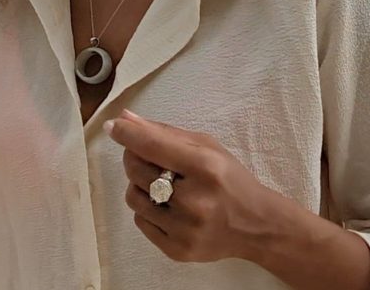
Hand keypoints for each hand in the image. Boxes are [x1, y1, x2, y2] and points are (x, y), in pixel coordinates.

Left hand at [104, 109, 277, 263]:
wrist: (255, 225)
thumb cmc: (230, 179)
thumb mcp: (208, 147)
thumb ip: (165, 133)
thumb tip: (126, 119)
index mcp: (205, 167)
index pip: (154, 146)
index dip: (128, 134)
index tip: (113, 126)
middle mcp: (194, 199)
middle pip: (137, 170)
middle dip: (134, 156)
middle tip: (146, 154)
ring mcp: (184, 229)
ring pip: (133, 197)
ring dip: (140, 184)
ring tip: (160, 182)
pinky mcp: (176, 250)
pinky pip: (140, 221)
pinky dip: (148, 208)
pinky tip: (167, 205)